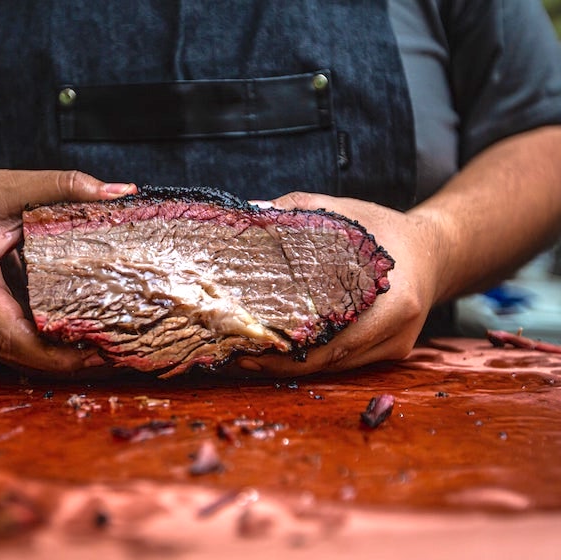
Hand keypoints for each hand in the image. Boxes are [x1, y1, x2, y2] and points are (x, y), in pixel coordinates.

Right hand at [0, 166, 135, 371]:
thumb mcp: (12, 184)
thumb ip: (64, 185)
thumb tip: (122, 190)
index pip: (6, 330)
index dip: (49, 351)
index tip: (91, 352)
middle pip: (10, 351)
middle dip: (59, 362)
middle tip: (108, 356)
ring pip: (7, 353)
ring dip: (50, 359)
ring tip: (98, 354)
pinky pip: (4, 343)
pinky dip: (38, 347)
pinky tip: (71, 342)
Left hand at [238, 191, 447, 374]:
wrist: (434, 251)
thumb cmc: (386, 230)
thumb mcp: (346, 212)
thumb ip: (299, 209)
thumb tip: (251, 209)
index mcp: (396, 303)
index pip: (334, 340)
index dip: (290, 350)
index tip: (250, 349)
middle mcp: (399, 332)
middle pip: (332, 360)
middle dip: (283, 363)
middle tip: (242, 358)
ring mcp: (396, 346)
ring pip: (337, 365)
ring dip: (295, 364)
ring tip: (253, 356)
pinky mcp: (391, 351)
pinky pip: (347, 360)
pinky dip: (315, 356)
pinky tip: (284, 350)